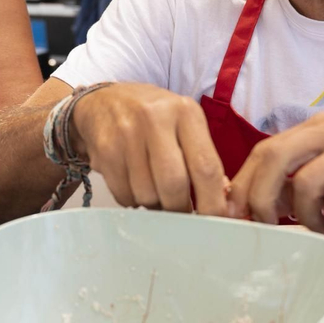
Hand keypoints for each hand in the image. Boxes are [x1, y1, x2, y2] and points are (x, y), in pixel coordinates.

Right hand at [69, 83, 228, 213]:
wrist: (103, 101)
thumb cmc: (153, 118)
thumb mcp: (184, 124)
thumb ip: (202, 158)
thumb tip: (220, 202)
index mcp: (185, 112)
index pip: (206, 166)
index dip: (212, 201)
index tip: (214, 220)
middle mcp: (156, 119)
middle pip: (174, 184)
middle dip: (179, 208)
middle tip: (181, 211)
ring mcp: (127, 134)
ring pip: (147, 194)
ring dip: (154, 204)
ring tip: (154, 190)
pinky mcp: (105, 150)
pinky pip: (124, 195)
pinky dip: (133, 200)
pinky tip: (134, 184)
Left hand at [227, 113, 323, 232]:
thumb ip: (299, 185)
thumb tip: (252, 206)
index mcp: (317, 129)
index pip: (265, 150)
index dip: (244, 185)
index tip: (236, 218)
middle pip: (273, 156)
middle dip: (260, 198)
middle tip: (266, 228)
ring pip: (305, 183)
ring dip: (309, 217)